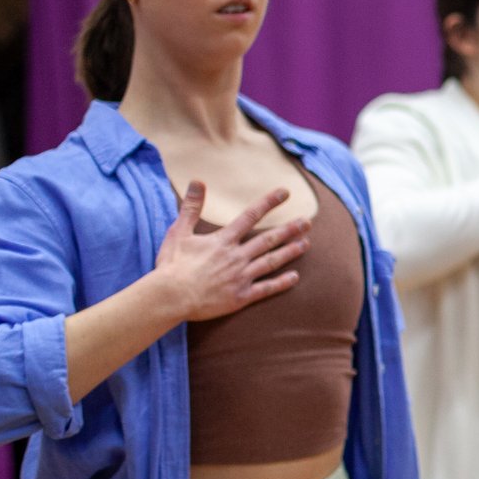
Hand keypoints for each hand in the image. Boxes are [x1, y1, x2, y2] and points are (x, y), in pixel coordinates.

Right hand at [150, 182, 309, 322]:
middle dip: (290, 229)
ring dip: (290, 252)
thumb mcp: (178, 232)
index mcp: (223, 241)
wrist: (170, 297)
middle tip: (308, 222)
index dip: (269, 203)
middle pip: (269, 239)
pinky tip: (295, 277)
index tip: (285, 193)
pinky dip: (282, 283)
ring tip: (306, 243)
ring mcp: (241, 277)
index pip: (250, 216)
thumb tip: (198, 181)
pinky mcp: (241, 297)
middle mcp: (236, 257)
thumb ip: (191, 207)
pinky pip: (266, 288)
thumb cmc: (172, 265)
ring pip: (272, 261)